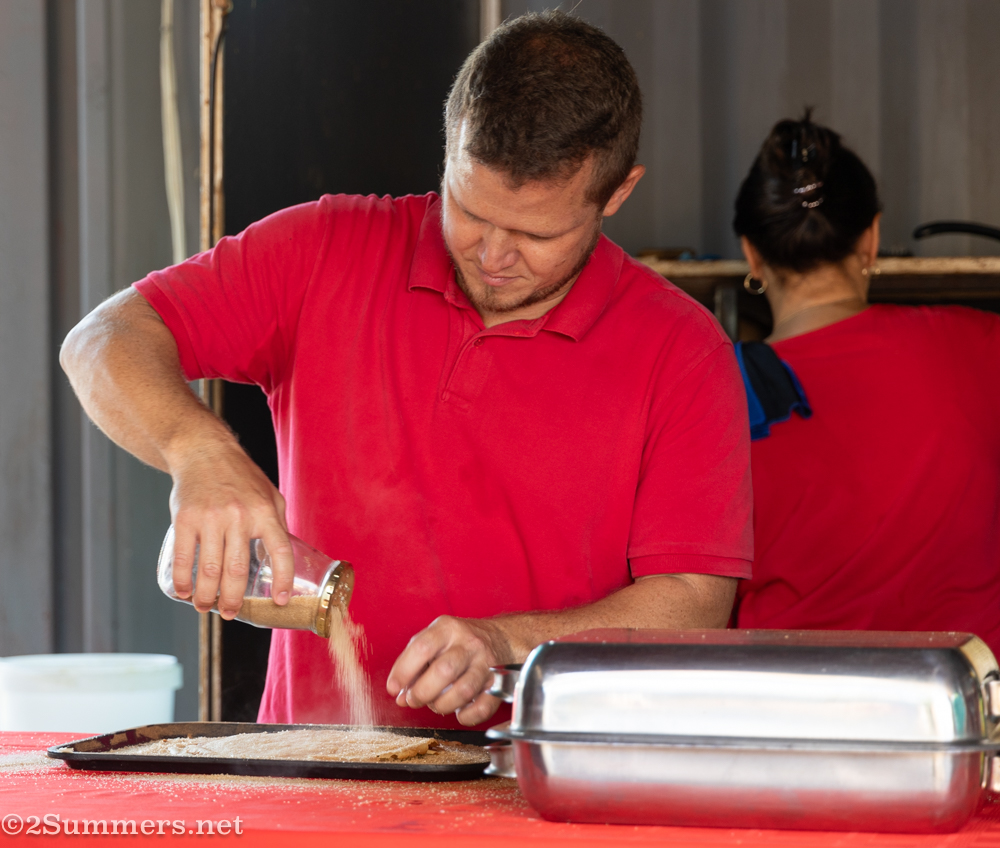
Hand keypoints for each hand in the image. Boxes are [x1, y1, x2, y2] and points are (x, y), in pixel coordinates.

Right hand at [166, 435, 294, 618]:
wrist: (204, 451)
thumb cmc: (241, 476)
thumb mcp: (270, 495)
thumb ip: (277, 525)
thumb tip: (283, 559)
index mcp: (266, 512)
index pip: (280, 552)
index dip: (282, 579)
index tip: (279, 600)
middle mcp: (240, 516)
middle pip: (237, 570)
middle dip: (233, 599)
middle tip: (230, 612)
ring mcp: (211, 518)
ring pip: (210, 569)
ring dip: (207, 595)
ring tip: (205, 607)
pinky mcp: (185, 518)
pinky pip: (185, 557)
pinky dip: (183, 580)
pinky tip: (185, 592)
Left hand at [386, 616, 512, 725]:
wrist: (501, 637)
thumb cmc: (461, 642)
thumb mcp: (436, 639)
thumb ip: (415, 664)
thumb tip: (400, 695)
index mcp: (447, 629)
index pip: (422, 647)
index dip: (403, 671)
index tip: (393, 688)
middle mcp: (469, 644)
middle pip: (443, 671)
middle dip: (422, 693)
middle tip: (414, 700)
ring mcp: (486, 663)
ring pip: (463, 691)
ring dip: (442, 705)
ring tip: (436, 704)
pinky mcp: (499, 683)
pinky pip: (482, 707)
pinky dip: (466, 717)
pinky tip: (459, 712)